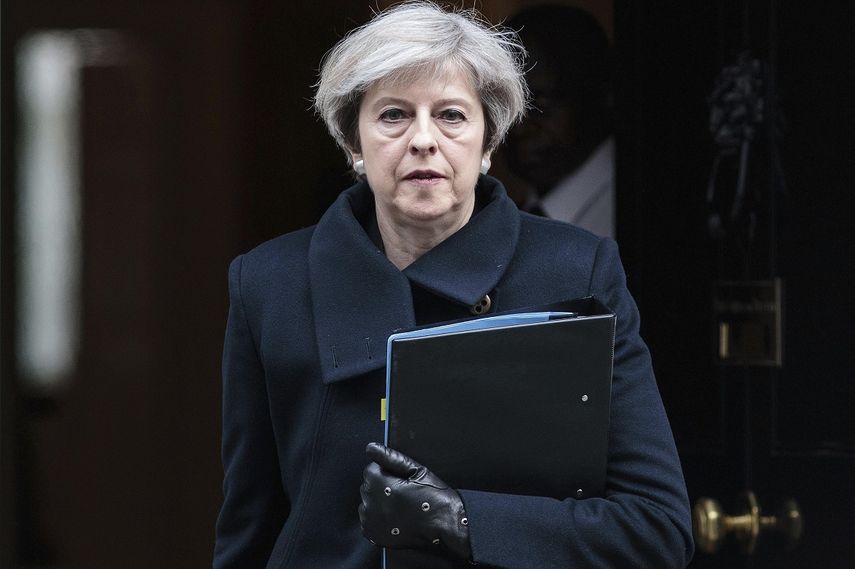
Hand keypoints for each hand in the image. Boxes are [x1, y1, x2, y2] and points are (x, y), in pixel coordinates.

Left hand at [359, 442, 470, 559]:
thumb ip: (391, 457)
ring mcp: (371, 520)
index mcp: (380, 483)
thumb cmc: (434, 498)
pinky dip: (378, 518)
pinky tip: (395, 517)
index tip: (401, 481)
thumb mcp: (417, 470)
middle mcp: (371, 503)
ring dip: (379, 503)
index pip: (371, 469)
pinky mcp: (373, 534)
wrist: (445, 525)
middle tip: (403, 494)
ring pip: (367, 503)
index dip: (388, 473)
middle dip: (382, 487)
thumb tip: (371, 448)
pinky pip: (368, 520)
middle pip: (368, 486)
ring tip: (401, 507)